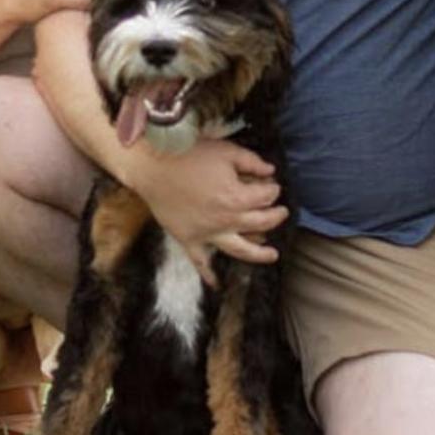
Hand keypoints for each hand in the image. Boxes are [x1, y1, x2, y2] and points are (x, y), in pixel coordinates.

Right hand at [128, 139, 287, 286]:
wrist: (153, 167)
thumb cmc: (189, 155)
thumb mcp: (226, 151)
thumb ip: (251, 162)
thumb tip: (270, 171)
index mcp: (237, 198)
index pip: (265, 197)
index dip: (272, 190)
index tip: (272, 185)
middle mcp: (226, 220)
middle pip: (260, 223)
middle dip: (274, 217)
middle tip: (281, 213)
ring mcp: (207, 233)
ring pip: (240, 250)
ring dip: (259, 254)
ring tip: (272, 254)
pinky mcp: (188, 240)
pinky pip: (200, 262)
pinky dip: (208, 274)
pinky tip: (215, 283)